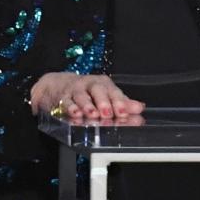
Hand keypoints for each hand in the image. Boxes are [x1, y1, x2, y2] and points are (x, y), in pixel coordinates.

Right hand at [29, 71, 145, 123]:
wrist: (60, 85)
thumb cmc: (88, 92)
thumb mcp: (106, 96)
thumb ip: (123, 104)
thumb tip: (139, 109)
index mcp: (104, 84)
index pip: (113, 92)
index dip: (119, 103)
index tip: (124, 113)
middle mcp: (90, 85)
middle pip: (98, 90)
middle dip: (103, 102)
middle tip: (108, 113)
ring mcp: (76, 90)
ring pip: (82, 96)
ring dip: (87, 105)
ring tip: (92, 114)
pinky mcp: (63, 97)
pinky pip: (66, 102)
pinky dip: (71, 108)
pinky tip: (75, 114)